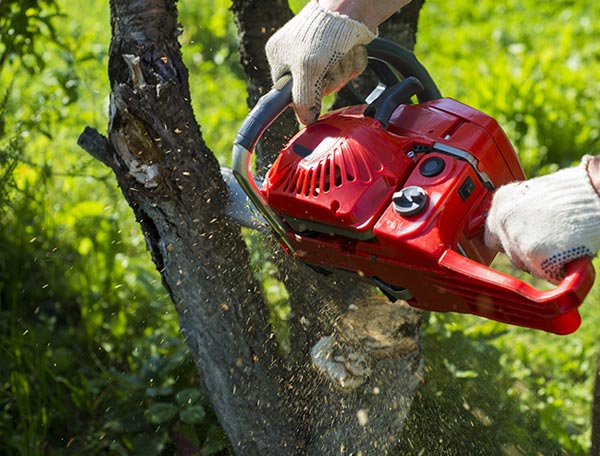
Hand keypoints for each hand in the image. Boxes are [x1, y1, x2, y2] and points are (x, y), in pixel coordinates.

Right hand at [265, 1, 375, 124]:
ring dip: (344, 70)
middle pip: (317, 89)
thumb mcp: (308, 70)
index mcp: (280, 58)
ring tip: (342, 52)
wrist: (350, 7)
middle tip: (331, 66)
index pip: (291, 93)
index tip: (316, 88)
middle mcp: (298, 56)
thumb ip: (304, 99)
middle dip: (331, 80)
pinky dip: (354, 62)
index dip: (307, 95)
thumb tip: (305, 121)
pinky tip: (351, 49)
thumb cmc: (323, 33)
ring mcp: (320, 54)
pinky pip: (349, 69)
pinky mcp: (340, 50)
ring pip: (336, 79)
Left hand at [484, 156, 599, 282]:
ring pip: (523, 263)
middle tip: (550, 241)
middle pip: (507, 251)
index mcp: (501, 200)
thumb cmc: (574, 193)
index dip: (510, 242)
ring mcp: (515, 235)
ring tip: (561, 240)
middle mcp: (502, 217)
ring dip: (541, 260)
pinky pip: (542, 271)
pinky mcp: (533, 252)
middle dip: (527, 252)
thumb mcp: (536, 198)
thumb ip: (520, 216)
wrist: (597, 190)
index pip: (492, 234)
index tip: (524, 243)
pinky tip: (566, 250)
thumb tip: (515, 237)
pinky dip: (556, 268)